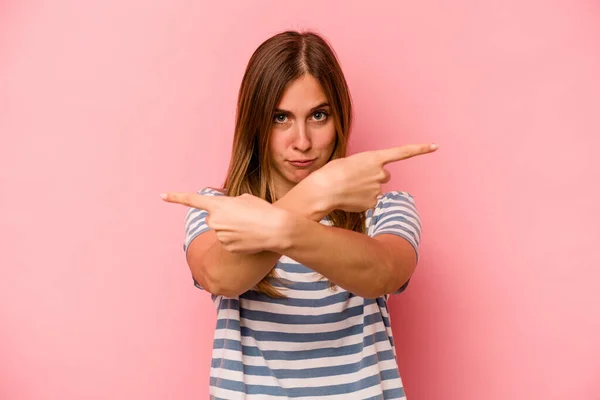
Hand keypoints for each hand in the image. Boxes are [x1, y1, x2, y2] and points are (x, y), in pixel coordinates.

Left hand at [161, 192, 288, 253]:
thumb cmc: (262, 210)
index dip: (176, 197)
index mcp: (217, 204)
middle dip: (224, 217)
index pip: (193, 200)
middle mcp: (214, 221)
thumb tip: (226, 216)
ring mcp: (219, 236)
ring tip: (250, 226)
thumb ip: (230, 204)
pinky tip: (249, 237)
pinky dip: (237, 240)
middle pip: (213, 218)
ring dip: (233, 228)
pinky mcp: (226, 247)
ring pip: (222, 231)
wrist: (275, 229)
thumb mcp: (245, 199)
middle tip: (243, 216)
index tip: (162, 196)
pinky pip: (228, 242)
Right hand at [308, 143, 437, 211]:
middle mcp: (380, 173)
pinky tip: (349, 198)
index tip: (435, 146)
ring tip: (348, 188)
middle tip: (356, 178)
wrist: (324, 190)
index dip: (420, 149)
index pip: (403, 152)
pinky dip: (360, 200)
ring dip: (365, 189)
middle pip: (384, 175)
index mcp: (374, 157)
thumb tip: (371, 185)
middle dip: (374, 177)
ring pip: (375, 189)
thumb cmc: (331, 173)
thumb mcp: (349, 162)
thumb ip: (365, 169)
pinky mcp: (373, 203)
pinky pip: (369, 201)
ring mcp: (378, 189)